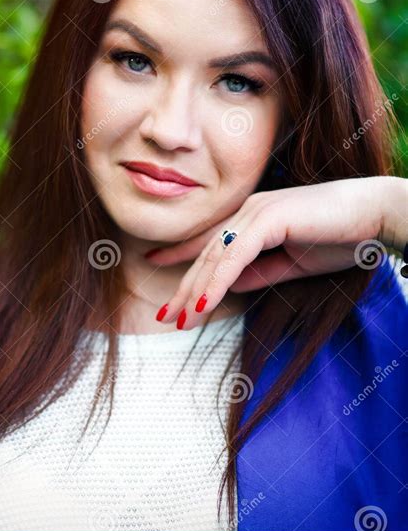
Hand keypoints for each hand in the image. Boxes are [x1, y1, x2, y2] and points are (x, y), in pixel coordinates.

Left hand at [150, 176, 406, 329]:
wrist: (374, 214)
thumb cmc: (340, 235)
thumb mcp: (292, 263)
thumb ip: (260, 272)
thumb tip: (230, 285)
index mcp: (253, 218)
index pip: (211, 241)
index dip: (181, 255)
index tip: (156, 266)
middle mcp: (249, 211)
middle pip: (208, 253)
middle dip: (185, 285)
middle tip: (164, 313)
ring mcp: (257, 212)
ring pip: (216, 256)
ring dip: (196, 290)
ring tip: (179, 319)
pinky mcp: (269, 219)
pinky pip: (236, 255)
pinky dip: (217, 281)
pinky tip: (204, 303)